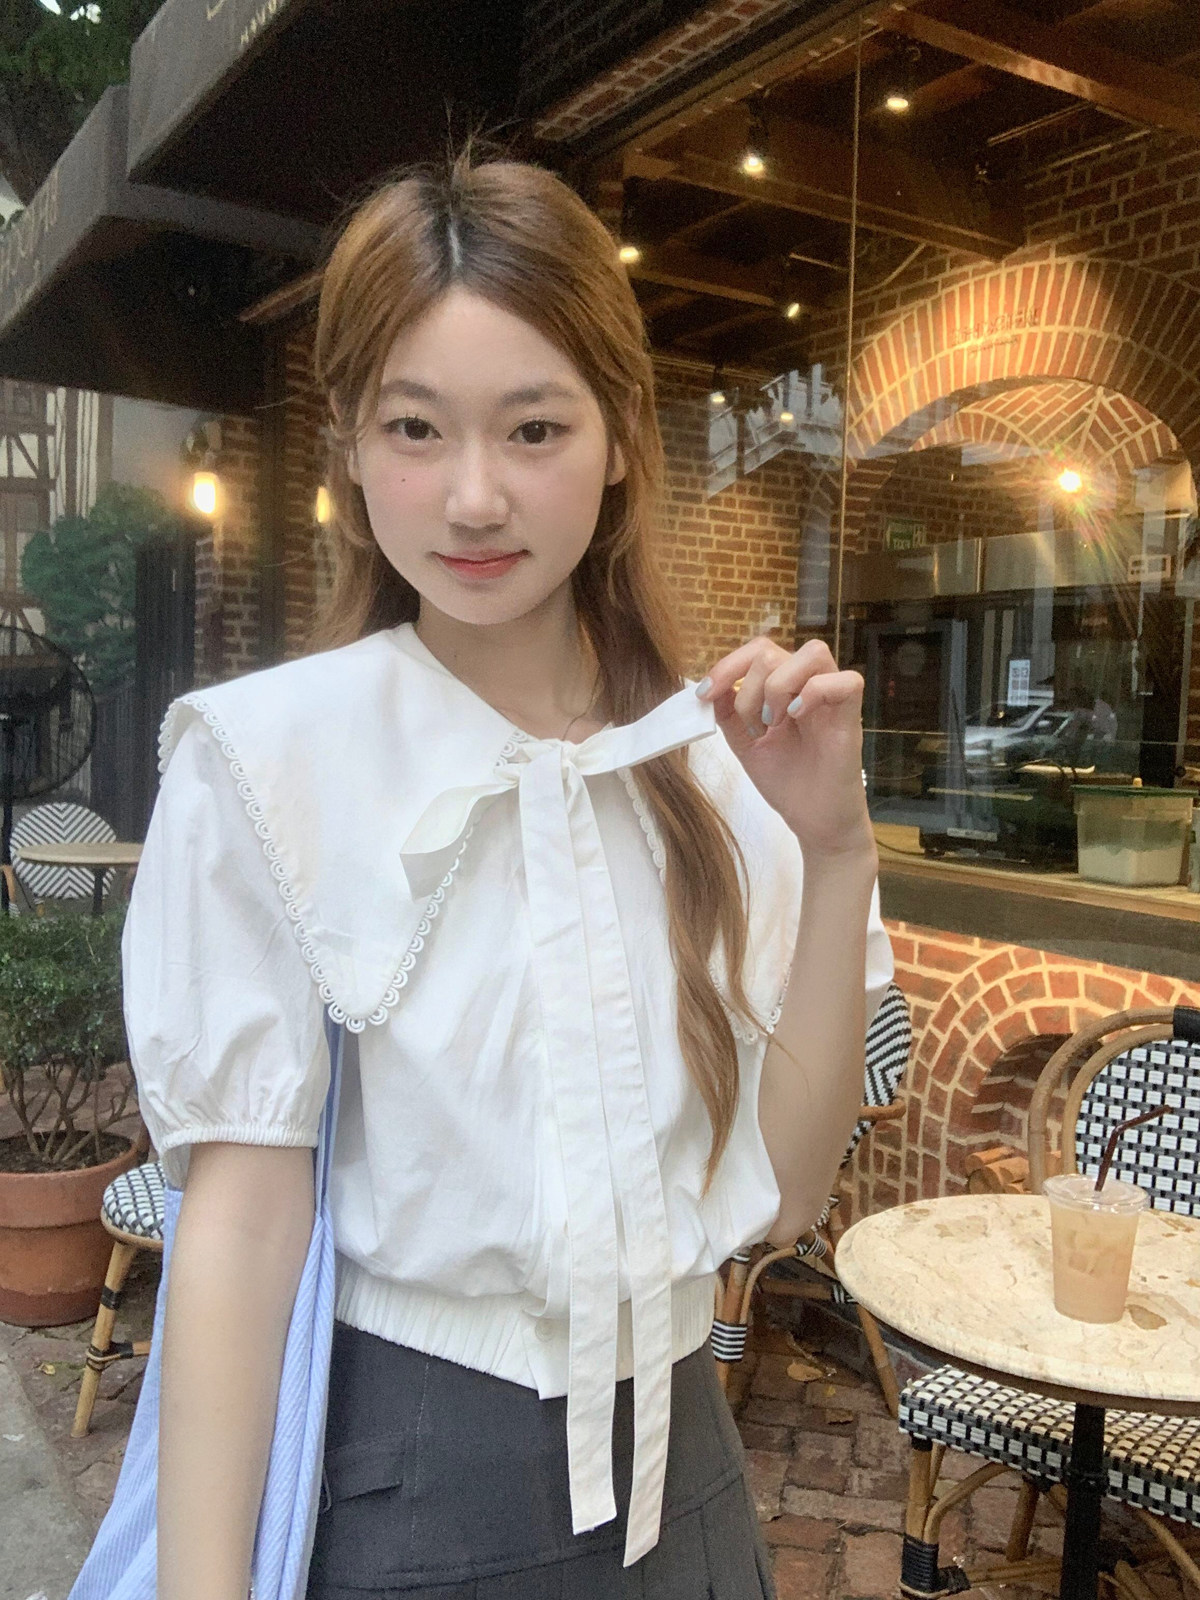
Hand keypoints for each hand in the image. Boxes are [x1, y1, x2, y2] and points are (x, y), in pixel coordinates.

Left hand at [695, 636, 873, 859]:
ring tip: (774, 723)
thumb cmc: (786, 782)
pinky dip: (815, 692)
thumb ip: (728, 713)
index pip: (757, 651)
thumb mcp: (744, 744)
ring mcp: (832, 699)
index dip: (727, 665)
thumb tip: (712, 687)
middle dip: (749, 688)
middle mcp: (808, 685)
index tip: (704, 694)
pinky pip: (846, 681)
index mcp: (783, 687)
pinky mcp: (852, 717)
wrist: (813, 821)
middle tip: (754, 727)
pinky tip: (797, 717)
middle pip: (773, 651)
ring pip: (812, 653)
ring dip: (779, 686)